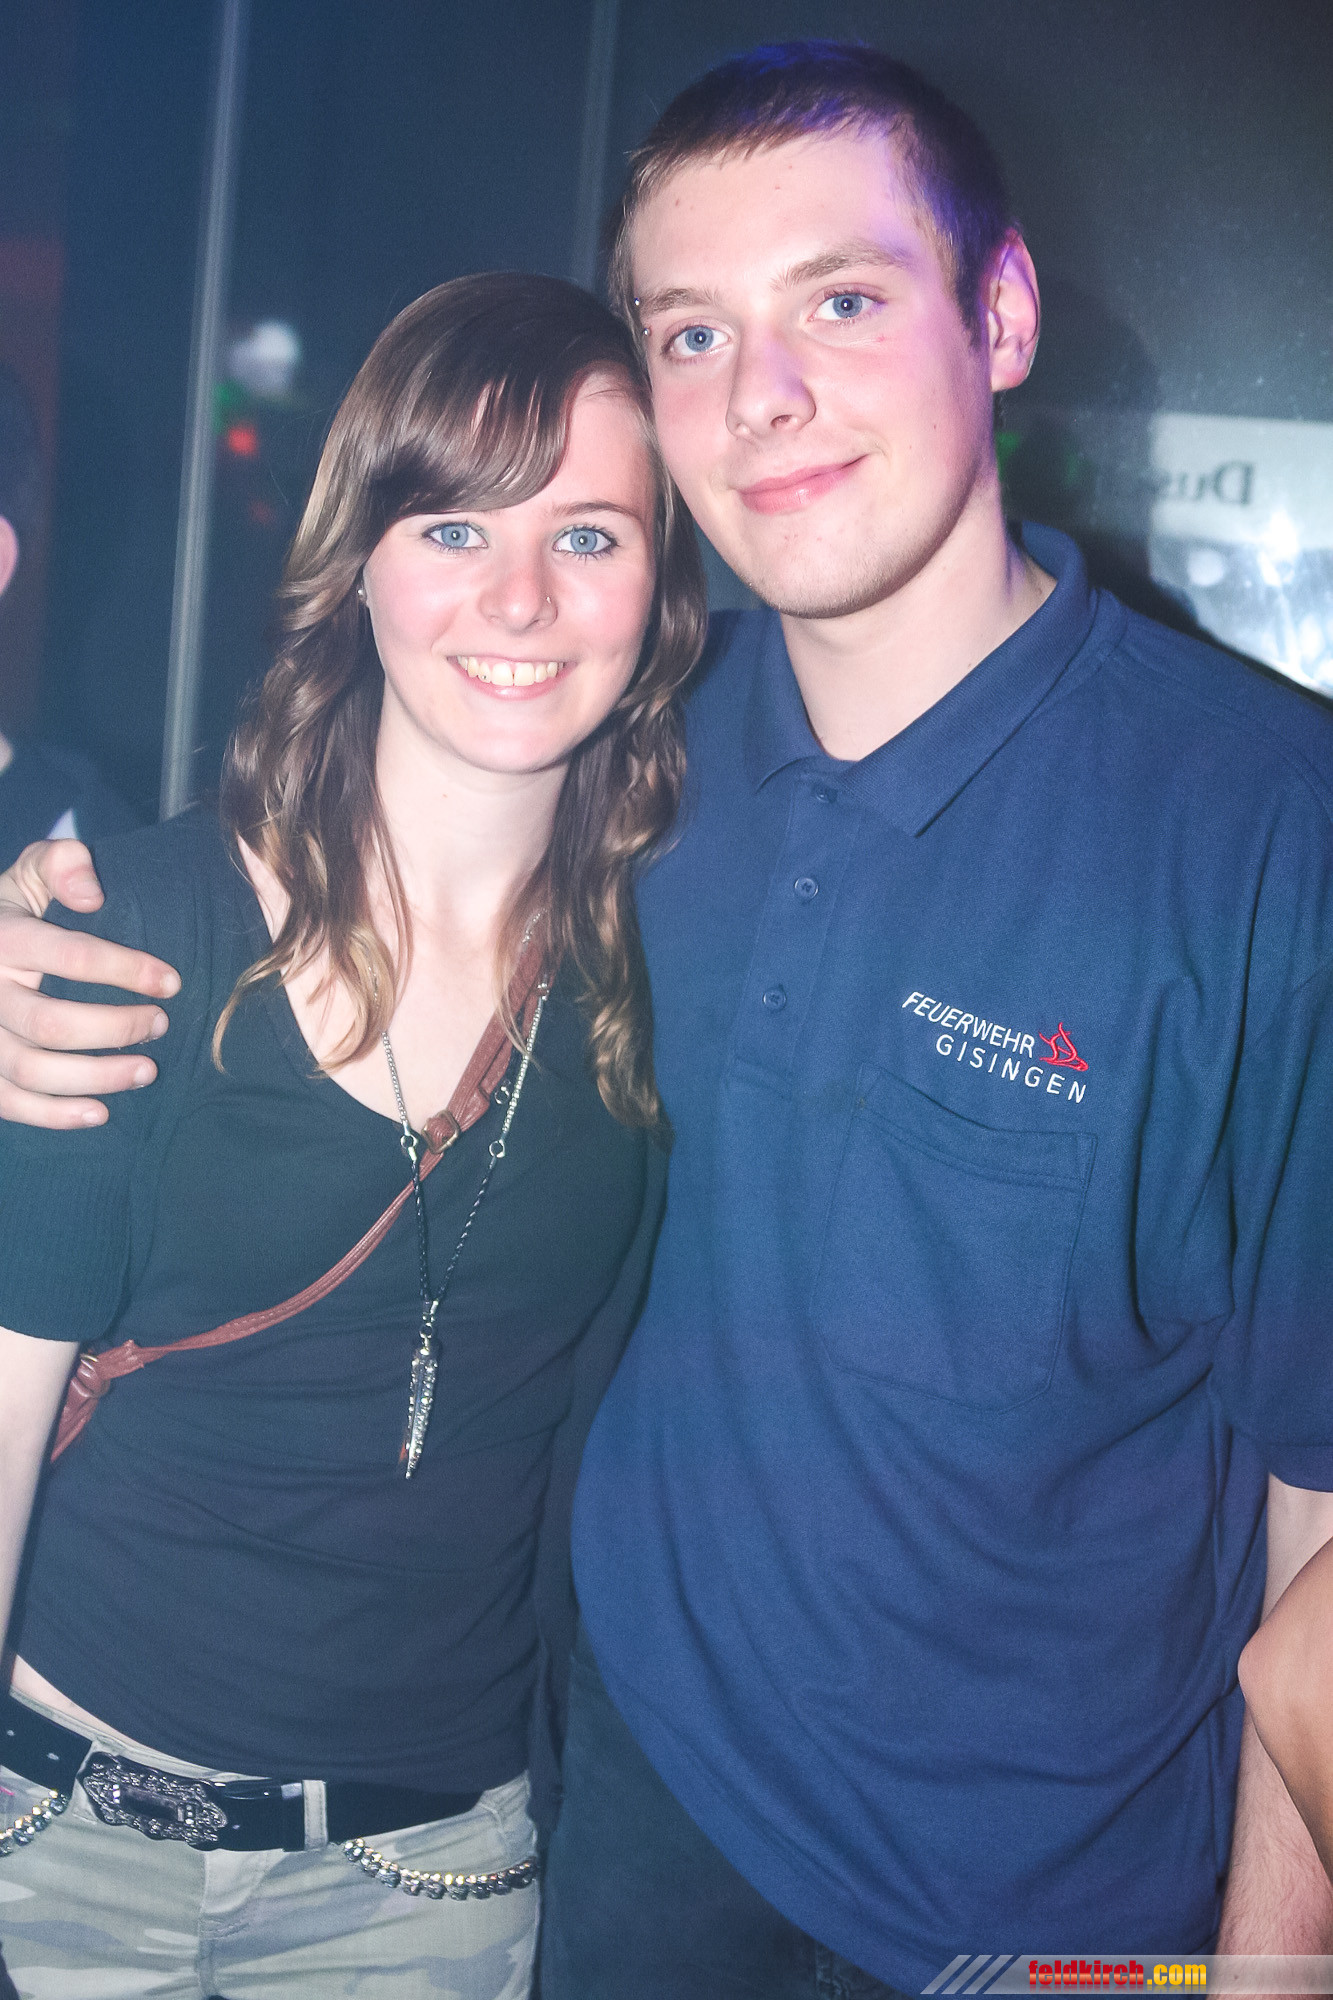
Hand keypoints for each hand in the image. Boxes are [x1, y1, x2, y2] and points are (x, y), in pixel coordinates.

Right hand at [0, 839, 179, 1127]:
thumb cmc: (9, 914)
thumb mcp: (26, 876)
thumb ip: (59, 864)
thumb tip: (92, 893)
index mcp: (3, 939)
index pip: (70, 956)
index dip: (126, 970)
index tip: (171, 982)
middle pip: (52, 1023)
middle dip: (117, 1028)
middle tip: (161, 1024)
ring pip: (34, 1070)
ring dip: (98, 1077)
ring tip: (147, 1070)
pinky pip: (11, 1103)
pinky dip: (56, 1115)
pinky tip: (101, 1112)